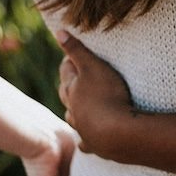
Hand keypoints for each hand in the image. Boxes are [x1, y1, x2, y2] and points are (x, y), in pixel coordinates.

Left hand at [57, 32, 133, 159]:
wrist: (117, 133)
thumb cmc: (106, 95)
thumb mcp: (93, 67)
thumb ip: (77, 50)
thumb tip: (58, 32)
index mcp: (72, 90)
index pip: (67, 71)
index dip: (69, 61)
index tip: (72, 55)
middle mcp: (74, 109)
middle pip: (67, 95)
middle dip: (69, 85)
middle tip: (74, 78)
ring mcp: (83, 127)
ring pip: (74, 117)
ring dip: (76, 111)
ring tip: (80, 106)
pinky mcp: (95, 144)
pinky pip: (86, 141)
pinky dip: (85, 138)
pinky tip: (86, 138)